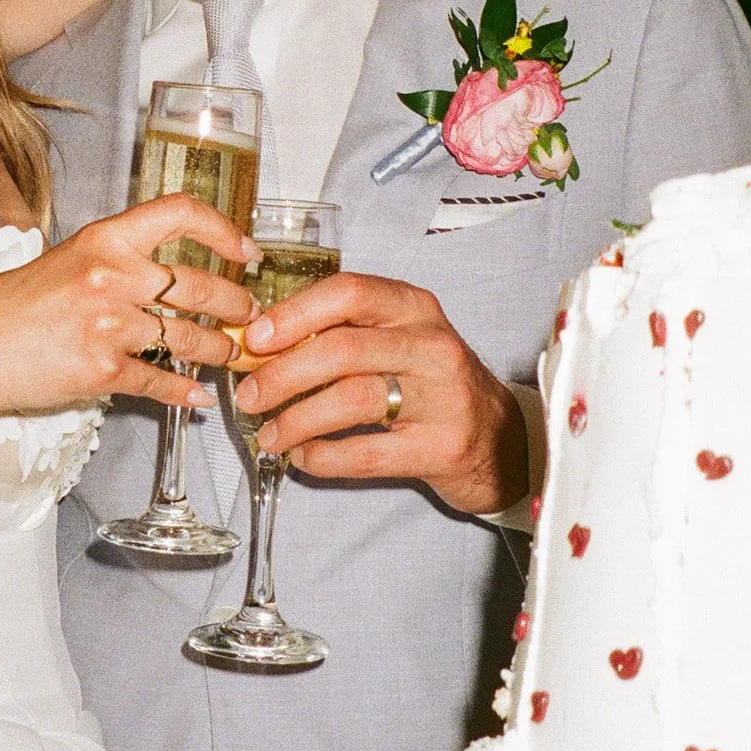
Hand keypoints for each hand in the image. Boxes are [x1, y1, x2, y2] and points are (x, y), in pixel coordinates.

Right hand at [0, 194, 257, 419]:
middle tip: (248, 316)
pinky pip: (162, 382)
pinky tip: (197, 396)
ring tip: (229, 356)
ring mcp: (111, 326)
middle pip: (202, 287)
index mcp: (105, 240)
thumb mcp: (69, 260)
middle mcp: (113, 277)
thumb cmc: (15, 306)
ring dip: (220, 352)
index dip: (225, 231)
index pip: (181, 214)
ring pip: (191, 340)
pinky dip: (185, 392)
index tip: (246, 252)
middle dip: (237, 306)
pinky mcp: (105, 370)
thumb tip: (170, 274)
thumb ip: (119, 261)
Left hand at [235, 272, 527, 514]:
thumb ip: (343, 335)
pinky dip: (324, 457)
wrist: (501, 440)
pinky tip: (304, 457)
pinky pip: (367, 452)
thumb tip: (261, 345)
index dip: (294, 315)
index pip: (349, 293)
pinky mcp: (442, 447)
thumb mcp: (399, 342)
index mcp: (415, 309)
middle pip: (342, 349)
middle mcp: (432, 346)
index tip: (254, 339)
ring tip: (269, 436)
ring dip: (296, 420)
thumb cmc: (433, 387)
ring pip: (352, 400)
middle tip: (248, 396)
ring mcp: (442, 398)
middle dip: (282, 375)